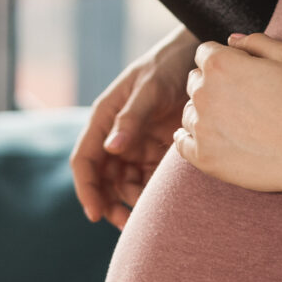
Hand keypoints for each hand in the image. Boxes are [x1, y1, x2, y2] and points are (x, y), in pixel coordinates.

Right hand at [70, 27, 193, 228]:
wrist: (197, 57)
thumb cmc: (168, 65)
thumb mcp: (149, 88)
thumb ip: (131, 117)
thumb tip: (113, 149)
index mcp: (104, 119)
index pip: (84, 160)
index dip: (86, 189)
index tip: (95, 214)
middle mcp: (116, 135)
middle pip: (103, 180)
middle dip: (109, 204)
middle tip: (126, 225)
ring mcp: (136, 145)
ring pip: (125, 185)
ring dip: (132, 203)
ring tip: (148, 216)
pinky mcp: (157, 151)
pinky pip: (149, 180)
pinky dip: (152, 194)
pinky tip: (163, 204)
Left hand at [173, 33, 281, 194]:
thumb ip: (256, 41)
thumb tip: (232, 41)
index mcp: (220, 64)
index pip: (205, 53)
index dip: (223, 60)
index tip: (239, 74)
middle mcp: (203, 93)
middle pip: (195, 82)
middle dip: (211, 86)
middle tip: (238, 100)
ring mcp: (201, 127)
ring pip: (189, 113)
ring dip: (204, 114)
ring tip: (232, 124)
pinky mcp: (203, 157)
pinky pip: (182, 145)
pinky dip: (191, 141)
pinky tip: (206, 141)